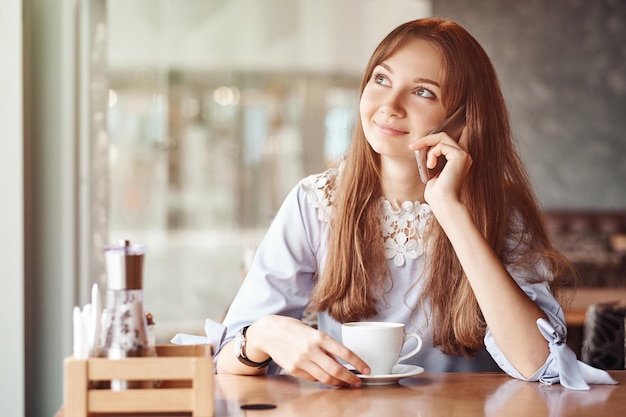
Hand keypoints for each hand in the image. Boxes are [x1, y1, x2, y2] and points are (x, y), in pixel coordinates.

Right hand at [248, 315, 369, 386]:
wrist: (268, 332)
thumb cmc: (292, 329)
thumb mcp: (312, 331)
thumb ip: (326, 345)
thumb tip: (342, 360)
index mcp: (319, 336)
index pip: (345, 352)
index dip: (358, 363)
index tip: (366, 370)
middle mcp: (311, 349)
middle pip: (336, 370)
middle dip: (350, 379)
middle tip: (357, 383)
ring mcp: (301, 360)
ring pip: (325, 378)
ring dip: (337, 383)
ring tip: (344, 384)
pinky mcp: (293, 369)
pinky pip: (312, 379)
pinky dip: (320, 379)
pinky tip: (324, 377)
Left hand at [410, 127, 471, 208]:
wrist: (444, 203)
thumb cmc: (438, 196)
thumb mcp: (433, 177)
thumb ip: (433, 165)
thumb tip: (426, 156)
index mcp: (458, 161)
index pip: (446, 142)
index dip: (432, 140)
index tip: (416, 145)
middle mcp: (464, 157)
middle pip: (443, 137)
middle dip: (426, 140)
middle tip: (412, 147)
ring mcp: (463, 155)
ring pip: (442, 138)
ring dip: (428, 147)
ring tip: (427, 164)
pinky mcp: (459, 156)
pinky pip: (441, 145)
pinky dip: (432, 154)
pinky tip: (431, 165)